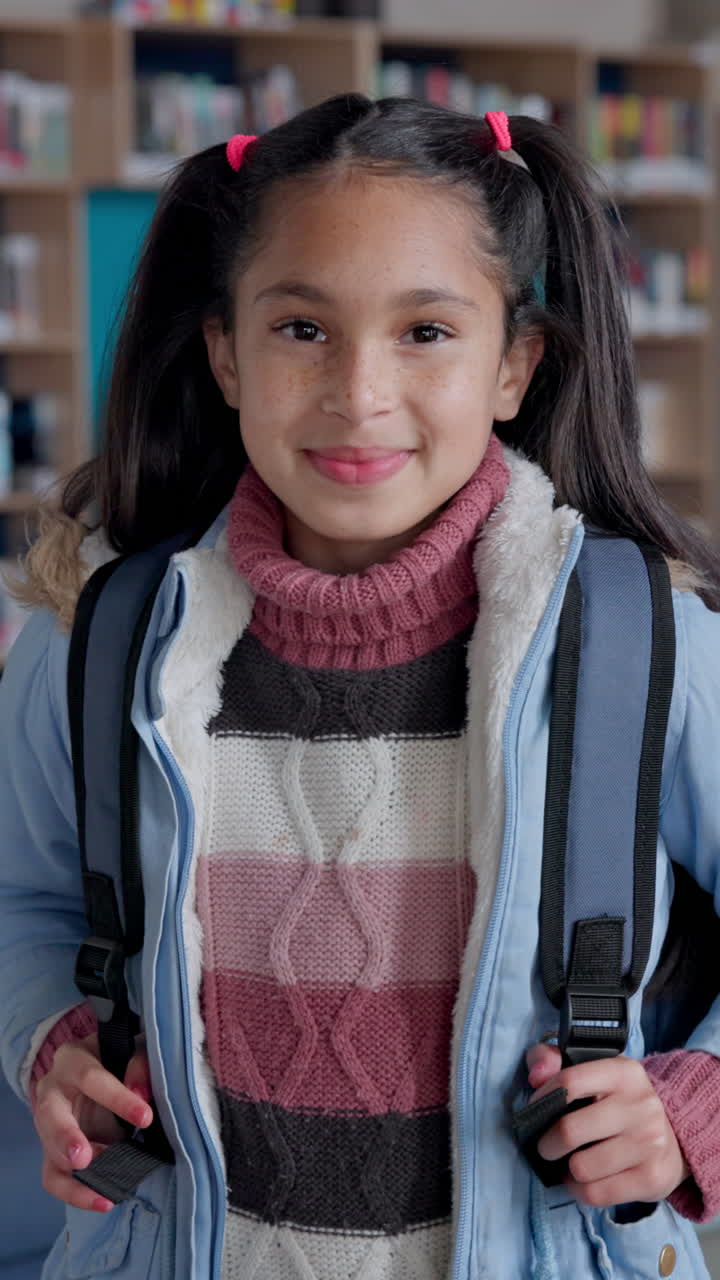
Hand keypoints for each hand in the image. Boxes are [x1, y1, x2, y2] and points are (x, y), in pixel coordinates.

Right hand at [33, 1033, 152, 1211]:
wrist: (98, 1066)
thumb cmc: (117, 1057)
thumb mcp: (132, 1049)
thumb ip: (139, 1064)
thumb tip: (142, 1092)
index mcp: (72, 1059)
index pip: (90, 1077)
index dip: (117, 1098)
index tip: (145, 1118)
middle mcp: (52, 1090)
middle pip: (50, 1114)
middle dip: (65, 1138)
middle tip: (82, 1159)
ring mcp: (48, 1123)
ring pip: (48, 1151)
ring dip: (71, 1175)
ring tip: (100, 1192)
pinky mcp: (52, 1150)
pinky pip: (54, 1176)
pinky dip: (75, 1192)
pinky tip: (102, 1201)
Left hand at [525, 1041, 689, 1206]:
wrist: (673, 1138)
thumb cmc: (617, 1103)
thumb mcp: (592, 1071)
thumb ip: (552, 1060)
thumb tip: (536, 1076)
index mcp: (623, 1073)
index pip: (571, 1082)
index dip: (543, 1099)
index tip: (536, 1111)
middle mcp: (641, 1105)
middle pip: (570, 1130)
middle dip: (547, 1144)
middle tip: (548, 1146)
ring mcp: (649, 1143)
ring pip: (581, 1168)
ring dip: (566, 1170)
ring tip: (570, 1162)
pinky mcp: (652, 1178)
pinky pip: (596, 1194)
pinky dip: (580, 1190)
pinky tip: (584, 1179)